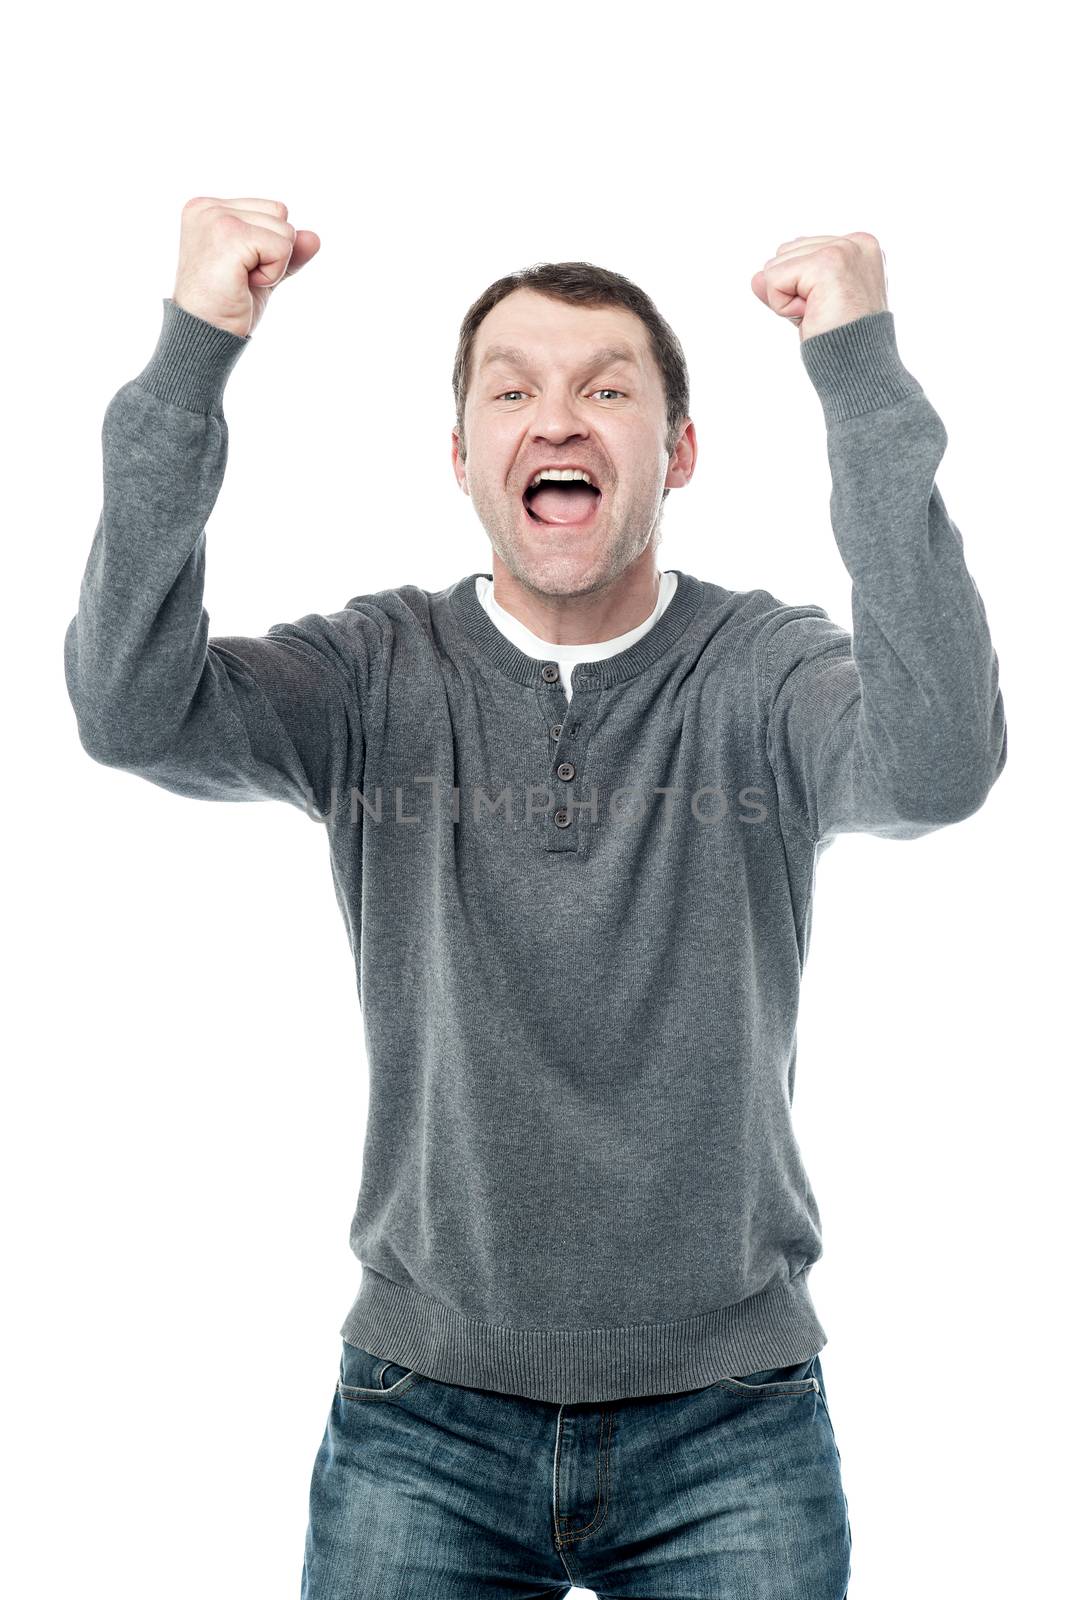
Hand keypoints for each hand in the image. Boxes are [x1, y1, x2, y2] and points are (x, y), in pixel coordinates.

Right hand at [171, 196, 320, 338]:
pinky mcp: (229, 235)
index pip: (272, 210)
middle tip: (240, 277)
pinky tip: (244, 283)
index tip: (238, 269)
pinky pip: (282, 248)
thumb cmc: (225, 307)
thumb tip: (314, 238)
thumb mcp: (262, 273)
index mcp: (210, 208)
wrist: (204, 336)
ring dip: (273, 266)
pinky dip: (272, 274)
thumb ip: (285, 251)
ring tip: (240, 280)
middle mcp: (209, 207)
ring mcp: (216, 218)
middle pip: (280, 214)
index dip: (269, 247)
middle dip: (273, 253)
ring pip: (285, 231)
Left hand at [750, 233, 888, 340]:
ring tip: (820, 314)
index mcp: (857, 247)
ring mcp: (843, 250)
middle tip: (823, 313)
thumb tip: (756, 278)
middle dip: (792, 291)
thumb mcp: (810, 307)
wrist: (860, 370)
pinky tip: (813, 315)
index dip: (800, 288)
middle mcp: (854, 242)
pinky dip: (784, 306)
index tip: (828, 308)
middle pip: (784, 253)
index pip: (799, 251)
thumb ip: (784, 287)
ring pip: (775, 266)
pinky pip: (774, 279)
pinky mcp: (828, 263)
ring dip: (788, 301)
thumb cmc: (841, 343)